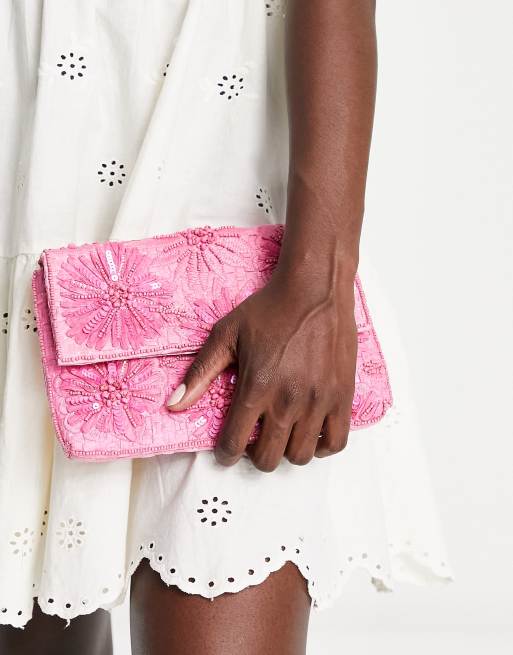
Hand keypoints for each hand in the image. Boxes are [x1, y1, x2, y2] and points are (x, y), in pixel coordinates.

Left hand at [166, 268, 357, 471]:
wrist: (315, 289)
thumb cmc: (269, 309)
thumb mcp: (226, 335)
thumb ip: (199, 373)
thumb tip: (173, 405)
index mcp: (256, 387)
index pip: (233, 445)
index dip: (224, 453)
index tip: (226, 449)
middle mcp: (288, 400)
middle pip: (267, 459)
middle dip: (253, 455)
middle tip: (253, 438)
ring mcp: (318, 401)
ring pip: (300, 456)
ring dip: (285, 451)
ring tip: (281, 434)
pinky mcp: (342, 397)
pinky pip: (335, 443)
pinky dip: (320, 447)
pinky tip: (309, 432)